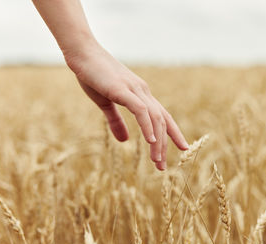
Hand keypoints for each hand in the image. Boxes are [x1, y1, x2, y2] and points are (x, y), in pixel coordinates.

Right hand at [64, 44, 188, 169]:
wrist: (82, 54)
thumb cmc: (93, 76)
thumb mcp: (105, 103)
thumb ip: (115, 121)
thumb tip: (124, 141)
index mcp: (141, 95)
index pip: (163, 116)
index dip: (174, 132)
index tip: (183, 148)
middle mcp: (143, 92)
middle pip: (162, 121)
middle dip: (165, 145)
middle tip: (162, 167)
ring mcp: (135, 90)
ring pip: (154, 119)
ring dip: (157, 141)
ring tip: (157, 161)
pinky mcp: (123, 89)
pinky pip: (141, 110)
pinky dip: (147, 126)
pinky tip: (151, 140)